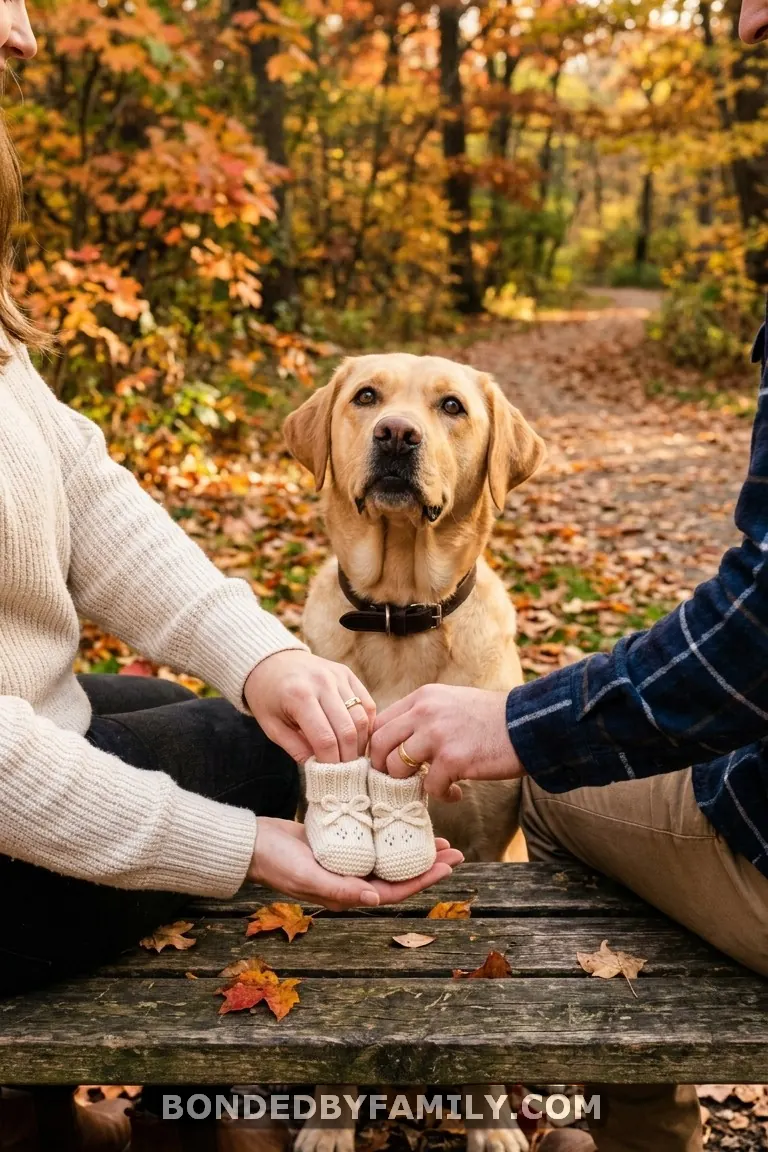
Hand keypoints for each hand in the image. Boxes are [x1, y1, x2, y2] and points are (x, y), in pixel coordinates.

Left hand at [245, 650, 374, 762]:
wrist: (270, 661)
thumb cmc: (267, 697)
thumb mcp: (271, 726)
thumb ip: (295, 748)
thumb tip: (320, 769)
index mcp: (299, 696)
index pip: (325, 739)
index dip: (331, 763)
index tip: (331, 777)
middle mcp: (322, 682)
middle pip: (348, 730)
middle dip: (349, 757)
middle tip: (345, 772)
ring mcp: (337, 676)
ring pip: (362, 717)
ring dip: (361, 743)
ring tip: (352, 757)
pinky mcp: (347, 673)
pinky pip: (367, 703)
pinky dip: (367, 725)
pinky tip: (358, 738)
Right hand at [248, 818, 463, 909]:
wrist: (250, 843)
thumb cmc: (275, 861)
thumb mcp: (306, 874)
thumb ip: (340, 888)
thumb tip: (376, 896)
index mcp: (348, 893)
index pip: (395, 890)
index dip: (424, 880)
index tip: (448, 865)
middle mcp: (351, 879)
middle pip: (399, 874)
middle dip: (428, 865)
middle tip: (454, 850)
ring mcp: (346, 861)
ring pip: (389, 857)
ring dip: (412, 848)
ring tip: (437, 837)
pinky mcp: (340, 842)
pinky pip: (373, 840)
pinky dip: (391, 832)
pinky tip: (402, 819)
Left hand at [370, 685, 524, 801]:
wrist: (528, 725)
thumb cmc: (491, 719)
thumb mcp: (451, 703)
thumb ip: (423, 717)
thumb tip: (398, 742)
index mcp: (422, 698)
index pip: (379, 722)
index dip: (376, 747)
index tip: (386, 763)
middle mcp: (424, 712)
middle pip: (378, 744)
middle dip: (382, 768)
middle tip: (398, 781)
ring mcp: (437, 735)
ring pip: (396, 767)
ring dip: (409, 783)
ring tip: (431, 785)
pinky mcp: (452, 759)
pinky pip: (429, 786)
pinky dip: (441, 796)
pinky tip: (455, 794)